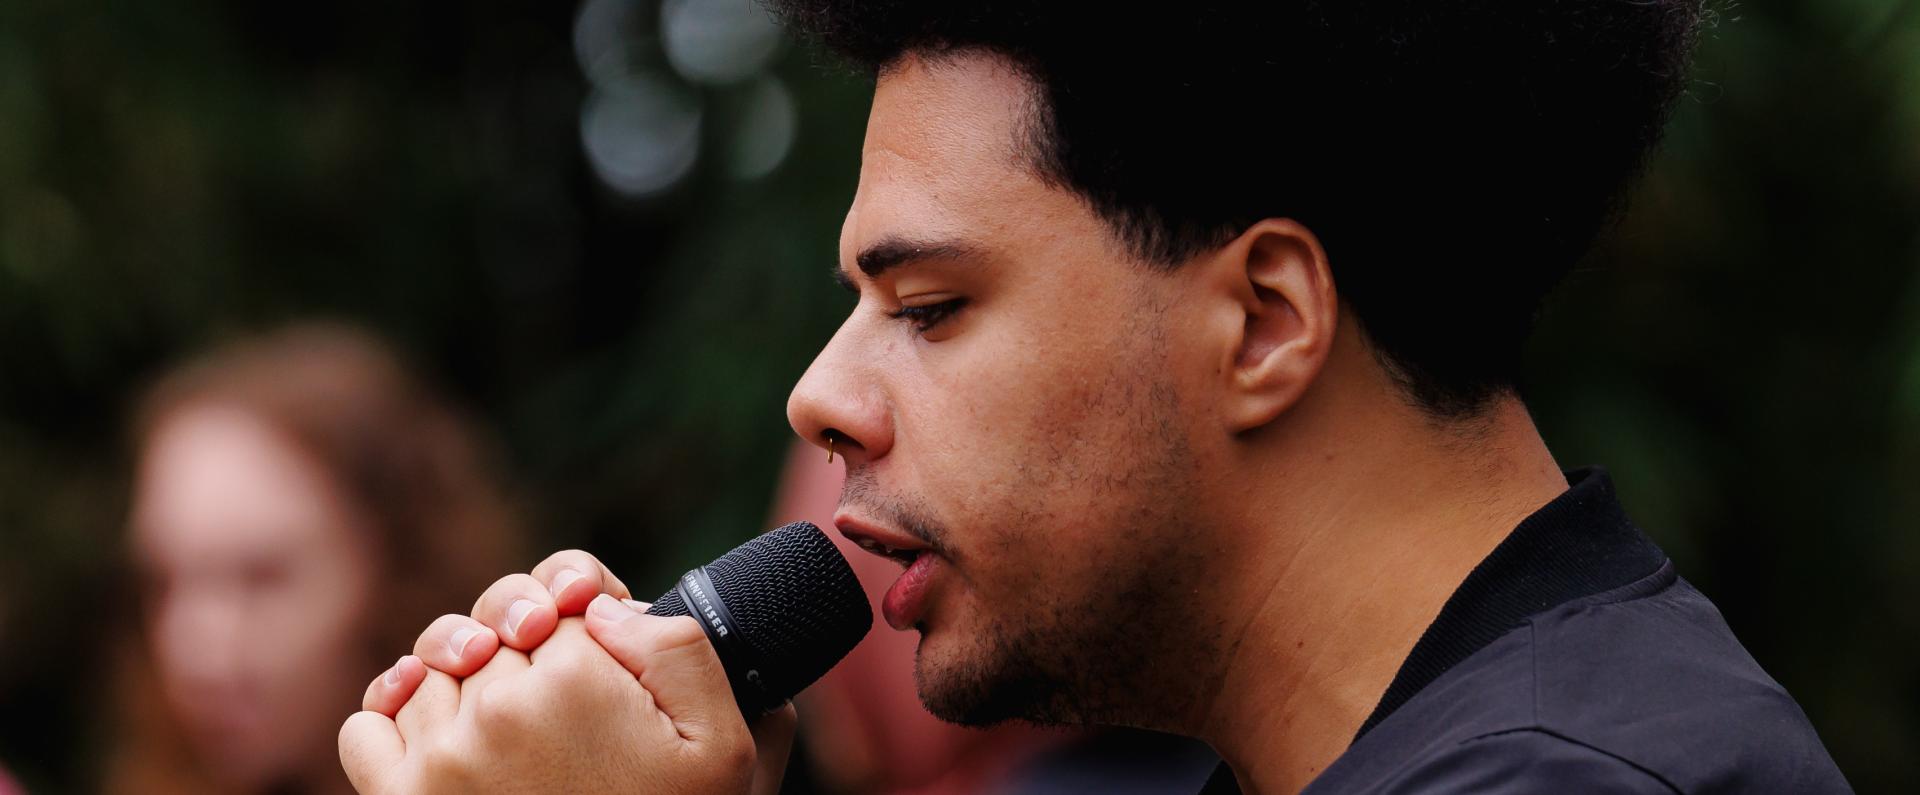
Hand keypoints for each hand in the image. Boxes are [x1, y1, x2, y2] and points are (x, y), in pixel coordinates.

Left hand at [340, 551, 795, 794]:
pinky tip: (440, 741)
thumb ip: (680, 650)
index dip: (589, 624)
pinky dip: (396, 723)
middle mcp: (497, 707)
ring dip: (464, 686)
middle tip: (567, 709)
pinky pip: (368, 726)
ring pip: (433, 668)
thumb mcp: (723, 743)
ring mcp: (440, 755)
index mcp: (577, 677)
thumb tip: (601, 608)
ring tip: (511, 730)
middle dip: (528, 649)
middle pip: (496, 627)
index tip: (607, 667)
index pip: (565, 599)